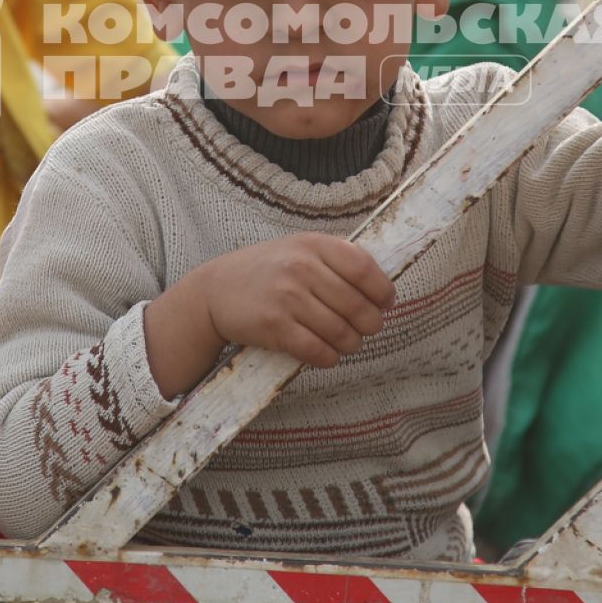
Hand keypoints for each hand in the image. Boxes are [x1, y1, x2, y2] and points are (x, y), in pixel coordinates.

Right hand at [143, 233, 395, 396]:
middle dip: (370, 324)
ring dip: (351, 344)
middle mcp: (301, 268)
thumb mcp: (298, 250)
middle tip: (367, 328)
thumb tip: (381, 288)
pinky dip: (329, 357)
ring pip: (341, 332)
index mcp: (313, 245)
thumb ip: (335, 261)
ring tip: (347, 342)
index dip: (383, 291)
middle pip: (358, 306)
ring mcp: (287, 298)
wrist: (215, 290)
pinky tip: (326, 354)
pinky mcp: (274, 327)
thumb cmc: (266, 271)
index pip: (364, 269)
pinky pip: (317, 350)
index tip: (386, 303)